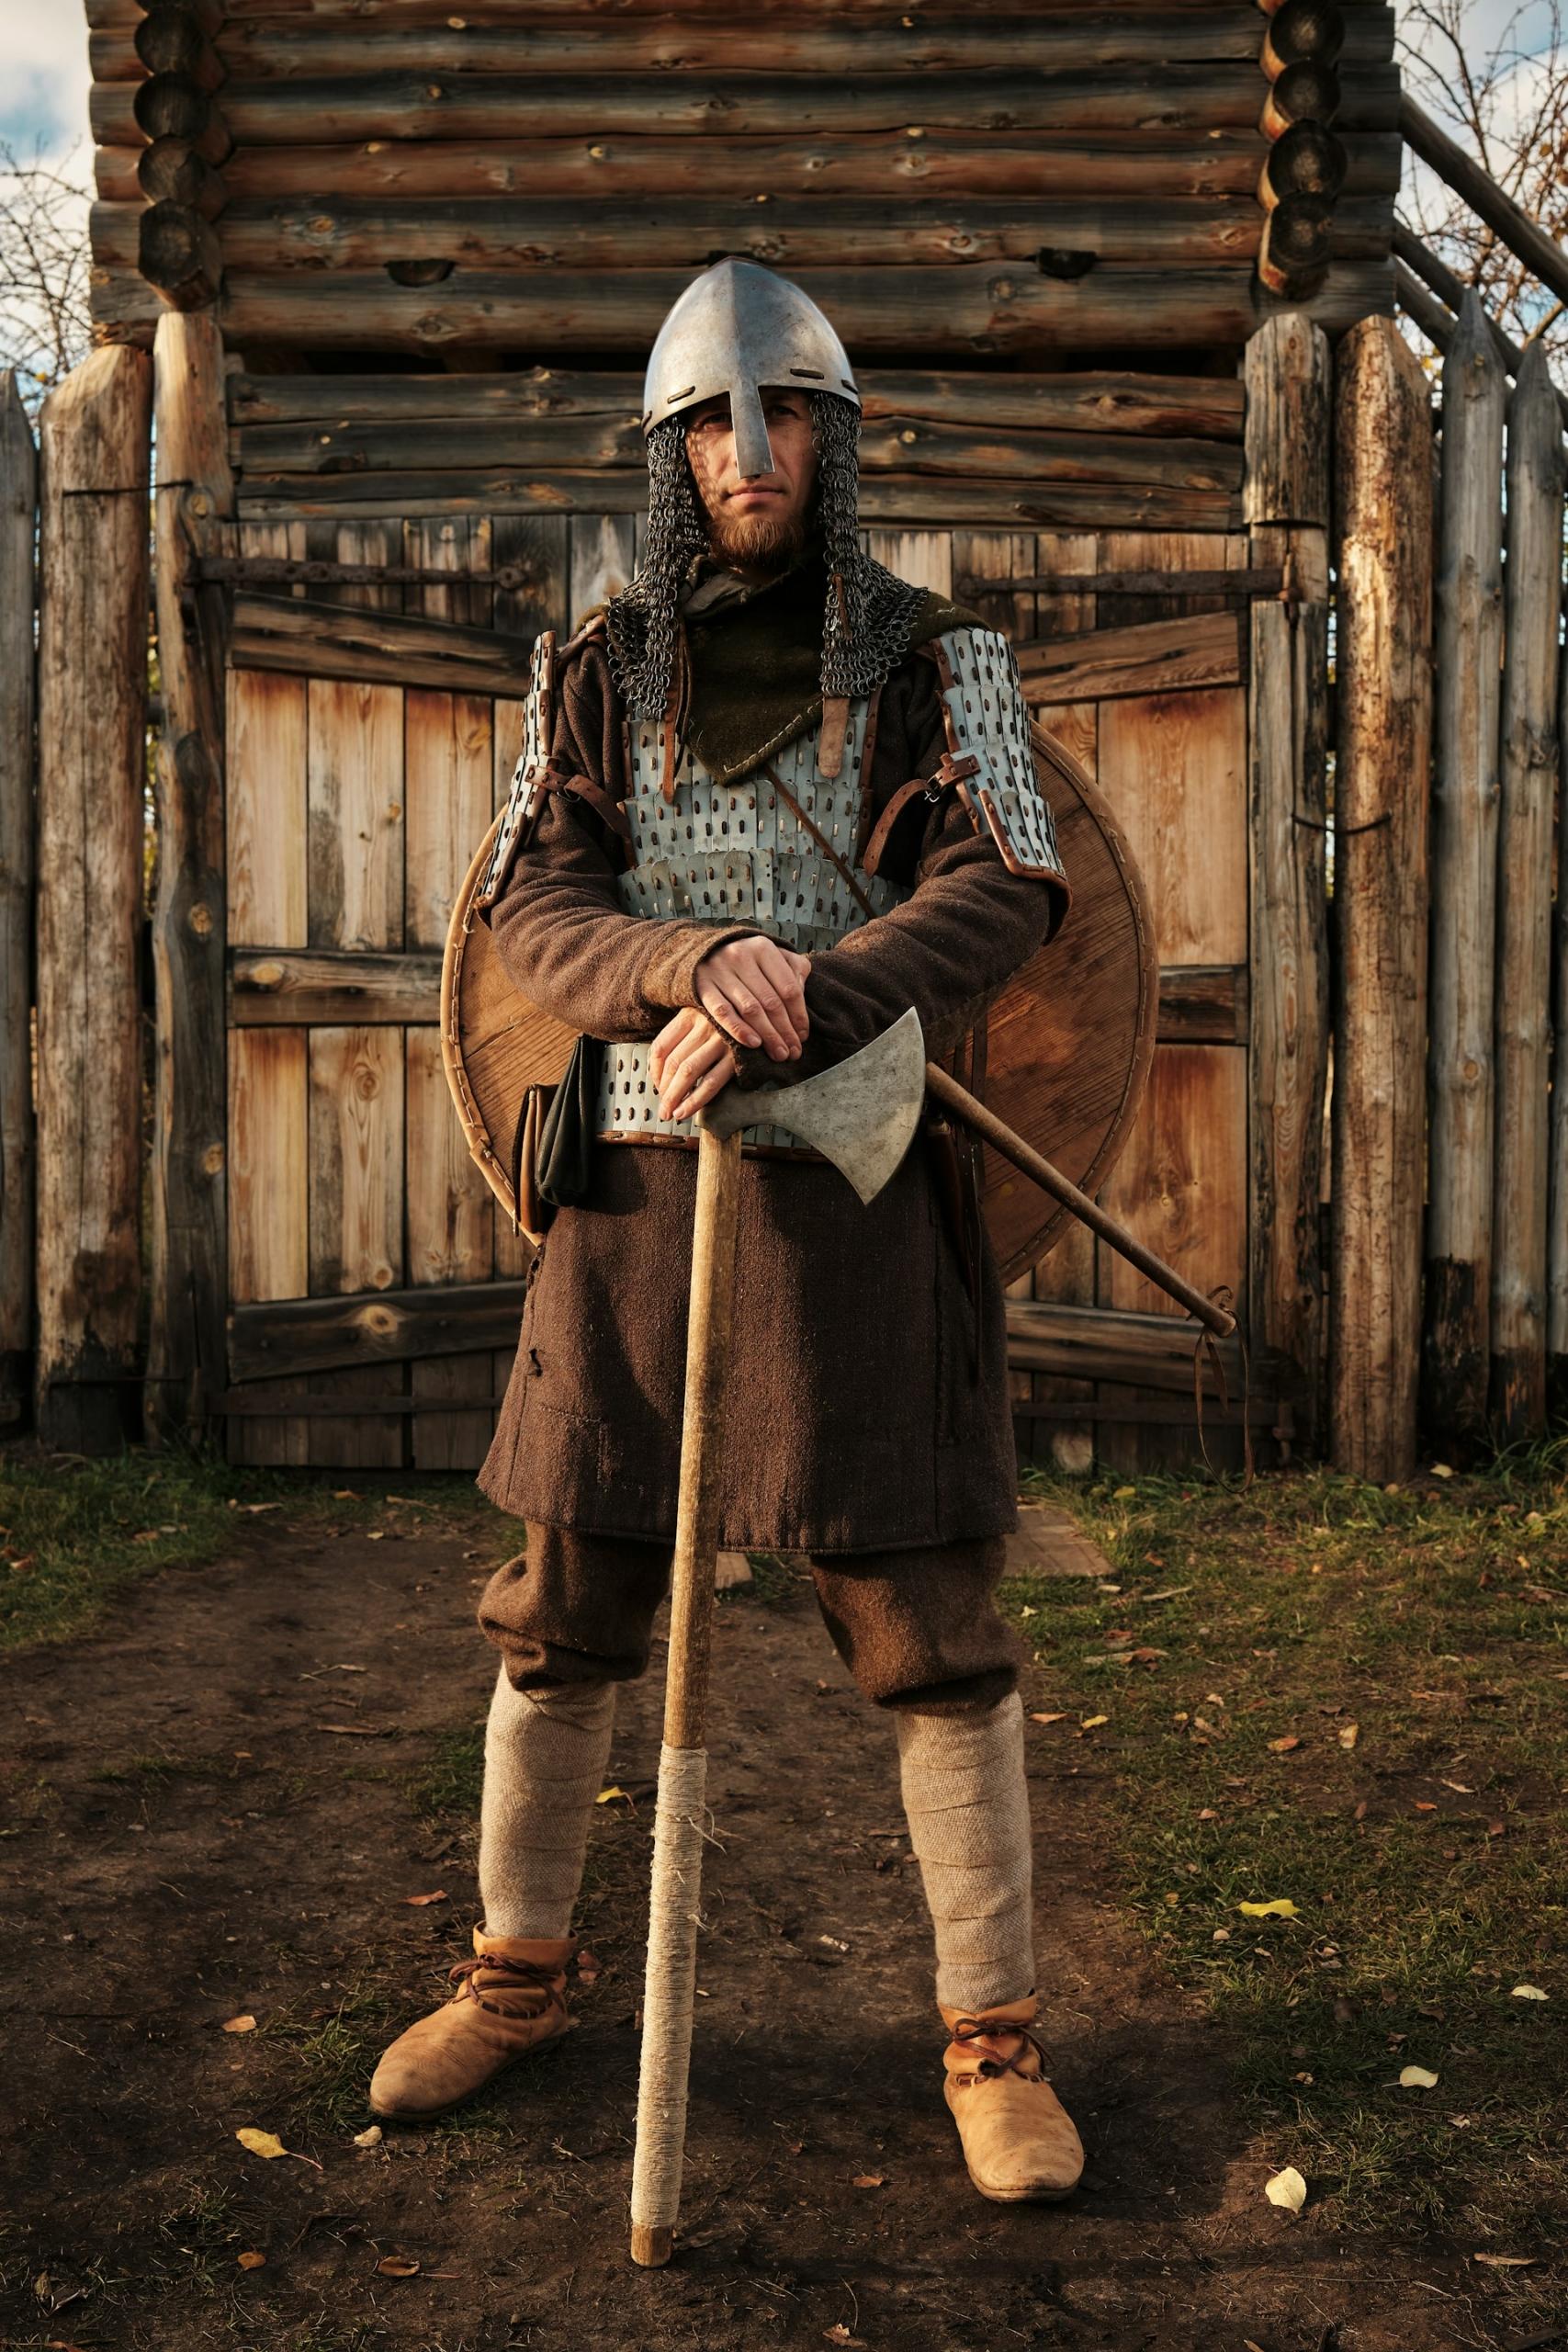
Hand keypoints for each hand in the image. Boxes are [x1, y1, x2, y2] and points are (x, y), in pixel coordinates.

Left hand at [650, 1007, 737, 1122]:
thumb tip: (666, 1070)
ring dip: (675, 1097)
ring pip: (688, 1072)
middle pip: (673, 1062)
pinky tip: (686, 1110)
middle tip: (662, 1108)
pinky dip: (695, 1100)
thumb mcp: (708, 1016)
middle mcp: (703, 1023)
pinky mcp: (737, 1054)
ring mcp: (720, 1038)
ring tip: (671, 1114)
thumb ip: (689, 1034)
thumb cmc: (738, 1018)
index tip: (657, 1085)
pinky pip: (710, 1082)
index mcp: (690, 1013)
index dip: (654, 1071)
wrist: (772, 1012)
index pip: (661, 1047)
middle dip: (664, 1090)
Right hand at [692, 936, 812, 1062]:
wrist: (704, 952)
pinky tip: (754, 1043)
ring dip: (768, 1035)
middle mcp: (741, 956)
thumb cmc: (746, 960)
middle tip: (793, 1052)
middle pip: (771, 1002)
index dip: (799, 1015)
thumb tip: (802, 993)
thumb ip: (793, 968)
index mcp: (763, 948)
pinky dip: (739, 1030)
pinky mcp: (703, 986)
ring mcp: (720, 971)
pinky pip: (723, 1012)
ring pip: (750, 1009)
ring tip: (779, 1053)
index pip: (789, 988)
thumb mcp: (772, 955)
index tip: (803, 1035)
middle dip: (785, 1031)